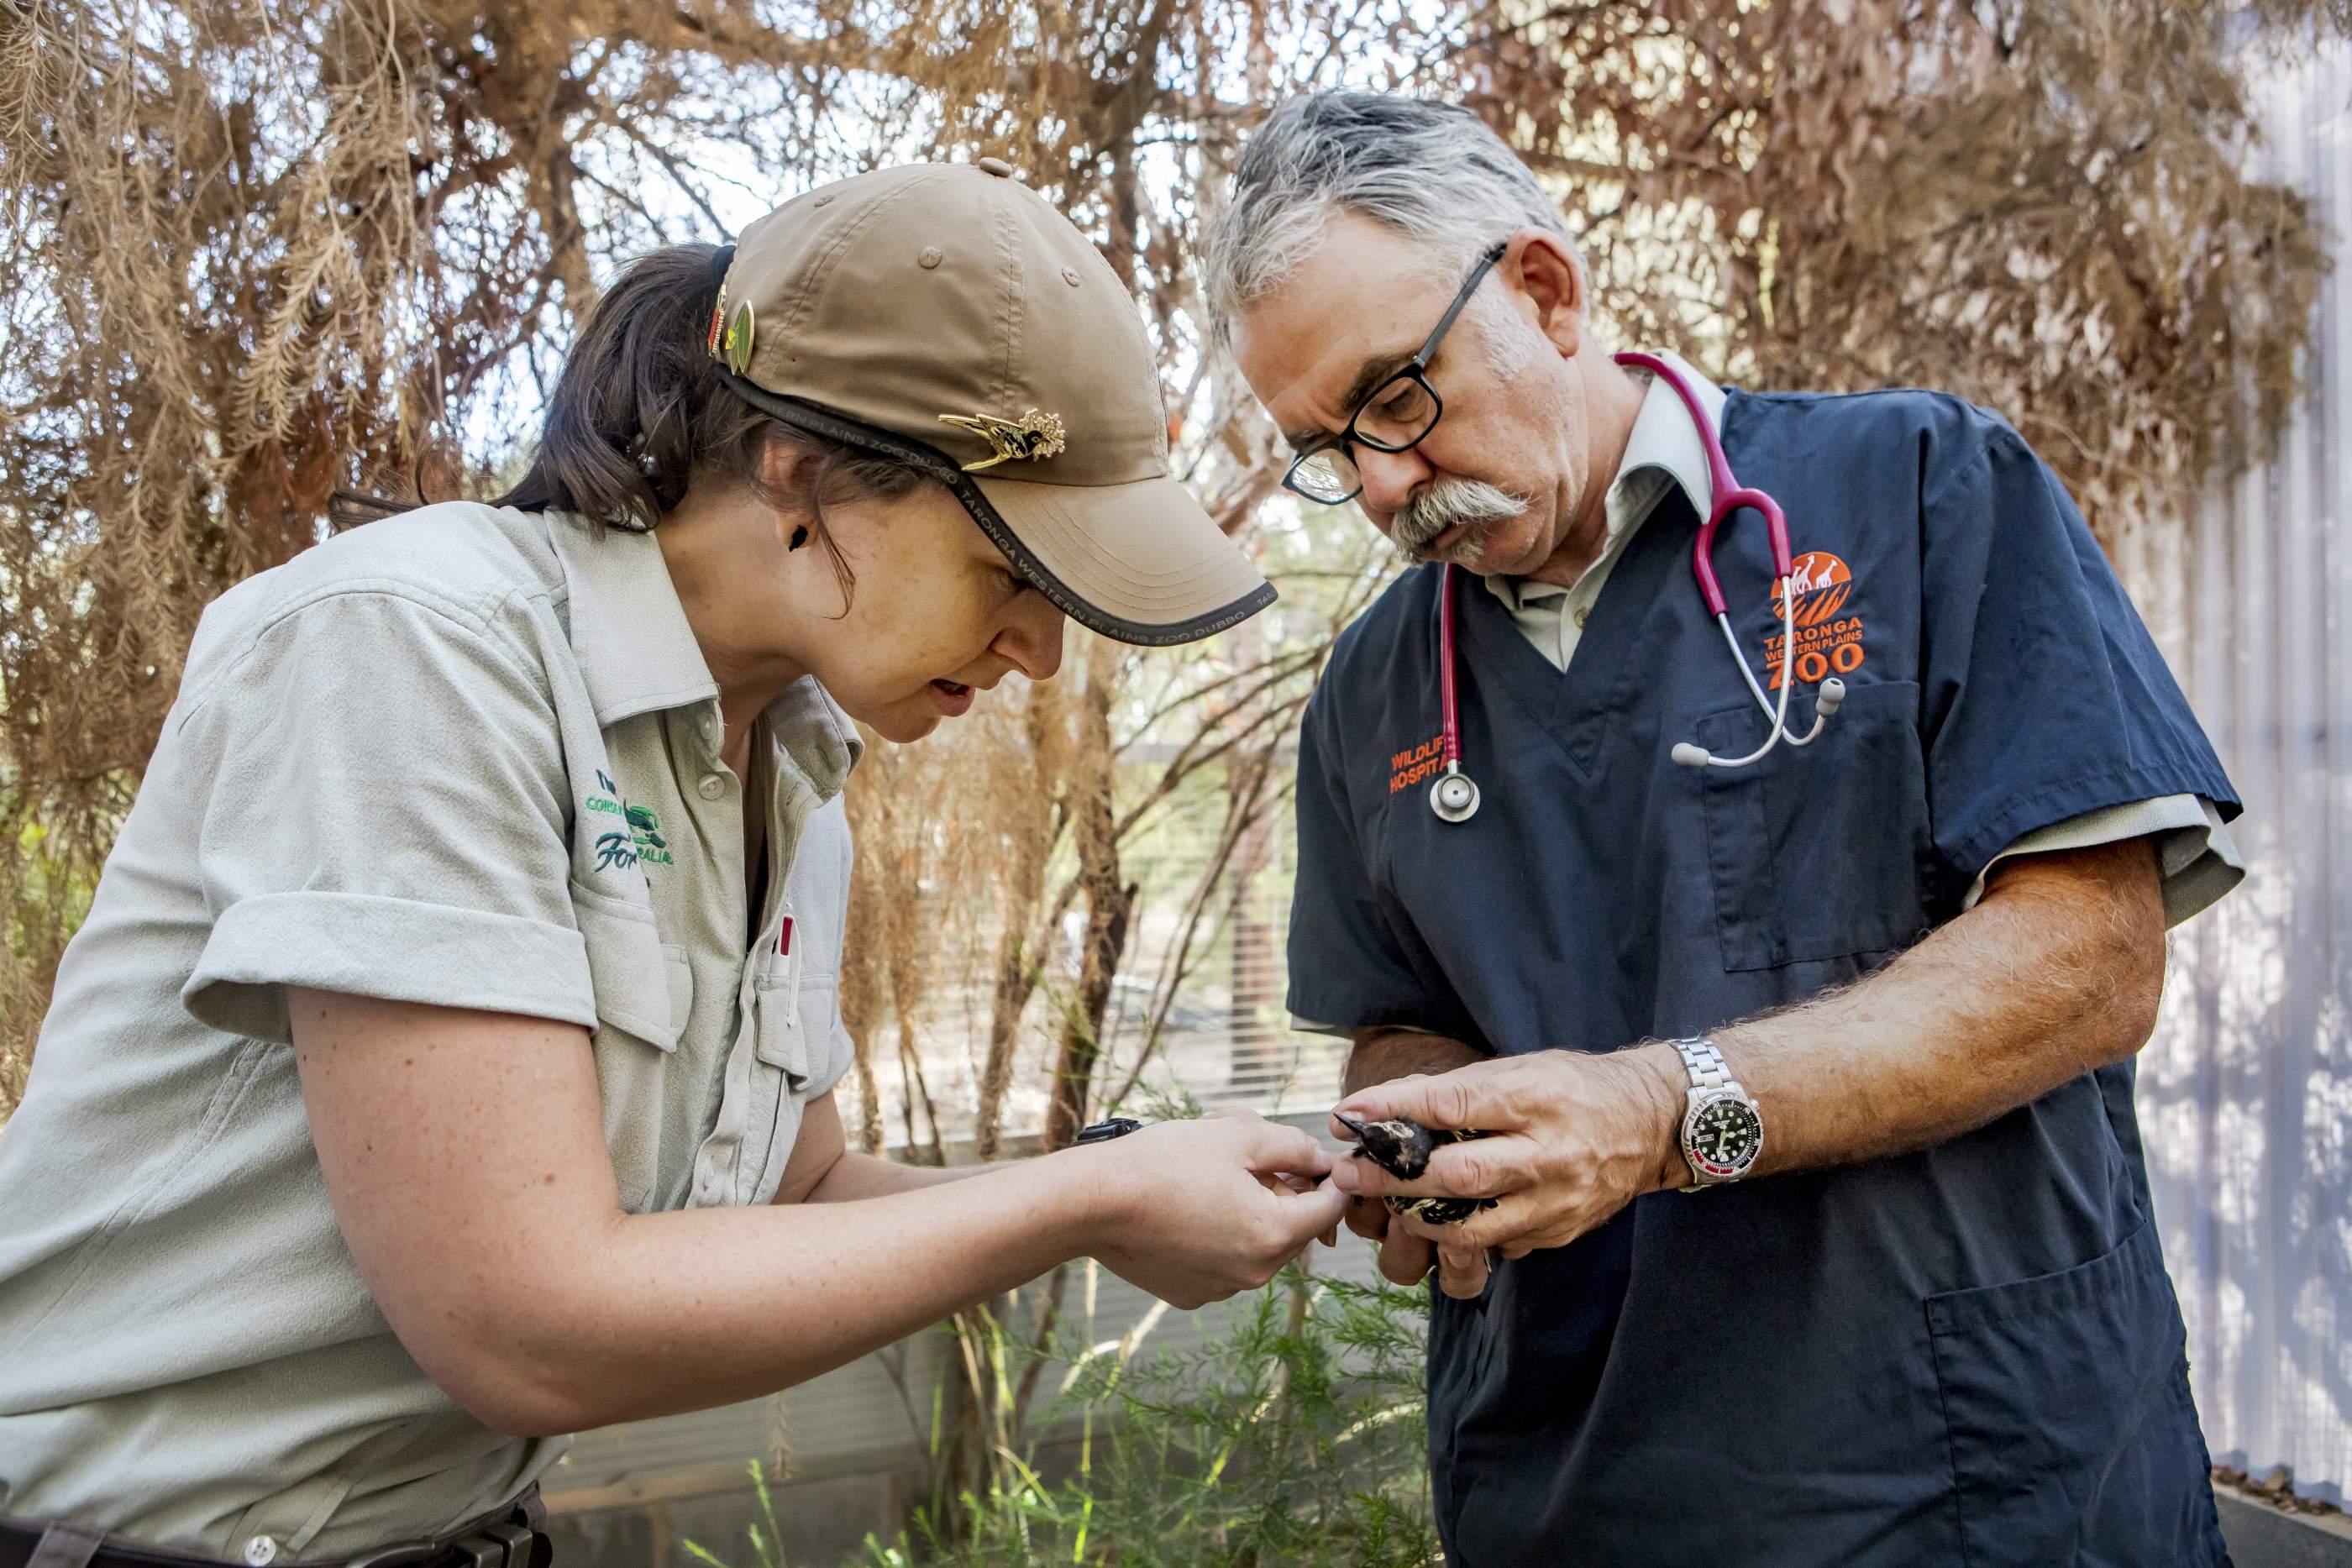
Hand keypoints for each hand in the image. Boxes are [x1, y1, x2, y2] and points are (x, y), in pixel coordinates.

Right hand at [1080, 1110, 1348, 1309]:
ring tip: (1212, 1178)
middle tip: (1250, 1158)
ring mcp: (1221, 1288)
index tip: (1313, 1158)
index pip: (1329, 1209)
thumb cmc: (1164, 1162)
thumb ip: (1294, 1147)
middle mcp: (1254, 1273)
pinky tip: (1188, 1207)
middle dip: (1282, 1191)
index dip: (1329, 1178)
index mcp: (1273, 1234)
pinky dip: (1219, 1236)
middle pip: (1294, 1229)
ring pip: (1258, 1245)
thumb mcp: (1239, 1136)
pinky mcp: (1190, 1294)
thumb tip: (1324, 1161)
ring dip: (1251, 1213)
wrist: (1093, 1201)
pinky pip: (1224, 1262)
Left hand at [1328, 1047, 1683, 1290]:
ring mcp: (1556, 1200)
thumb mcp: (1520, 1068)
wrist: (1651, 1122)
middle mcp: (1548, 1153)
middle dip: (1393, 1177)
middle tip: (1349, 1173)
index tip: (1350, 1114)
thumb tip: (1381, 1107)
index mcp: (1535, 1098)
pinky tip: (1436, 1220)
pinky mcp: (1559, 1232)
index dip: (1395, 1110)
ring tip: (1384, 1205)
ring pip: (1472, 1227)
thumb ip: (1456, 1089)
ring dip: (1418, 1219)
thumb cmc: (1573, 1086)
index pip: (1454, 1104)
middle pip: (1458, 1175)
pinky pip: (1497, 1244)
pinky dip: (1460, 1234)